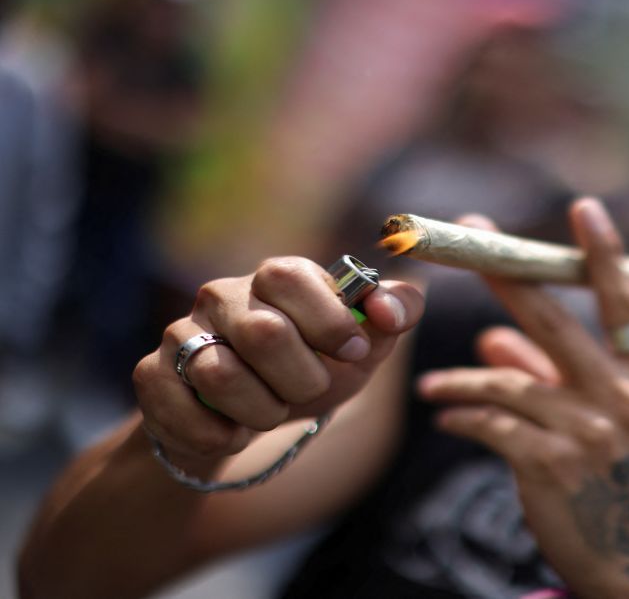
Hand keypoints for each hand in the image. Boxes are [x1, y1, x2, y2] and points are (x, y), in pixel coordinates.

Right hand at [133, 256, 423, 468]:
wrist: (243, 424)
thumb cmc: (308, 372)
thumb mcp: (361, 348)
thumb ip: (395, 315)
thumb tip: (388, 310)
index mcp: (276, 277)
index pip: (292, 277)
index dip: (330, 322)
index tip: (355, 353)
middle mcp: (223, 295)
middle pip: (264, 333)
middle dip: (301, 380)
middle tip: (307, 392)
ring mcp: (181, 333)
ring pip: (221, 376)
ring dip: (262, 412)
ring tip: (268, 412)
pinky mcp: (150, 375)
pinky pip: (185, 413)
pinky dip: (222, 436)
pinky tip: (232, 430)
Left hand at [418, 199, 628, 598]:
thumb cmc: (618, 484)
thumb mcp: (607, 425)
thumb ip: (551, 375)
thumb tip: (494, 335)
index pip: (627, 305)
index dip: (605, 255)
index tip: (584, 209)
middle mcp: (623, 400)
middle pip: (556, 322)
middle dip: (507, 275)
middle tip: (468, 237)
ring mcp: (589, 433)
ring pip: (508, 379)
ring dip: (461, 378)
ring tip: (431, 385)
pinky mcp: (551, 465)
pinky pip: (491, 424)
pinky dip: (462, 415)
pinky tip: (445, 416)